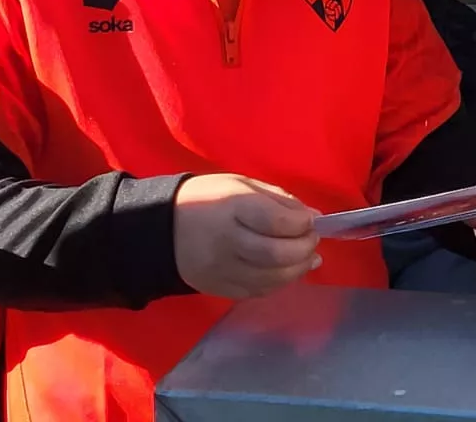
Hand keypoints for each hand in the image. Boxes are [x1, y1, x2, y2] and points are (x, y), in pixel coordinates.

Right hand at [172, 174, 320, 298]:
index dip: (301, 223)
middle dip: (304, 248)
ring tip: (307, 257)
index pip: (276, 221)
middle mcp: (226, 242)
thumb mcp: (241, 185)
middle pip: (276, 254)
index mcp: (232, 207)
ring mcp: (221, 270)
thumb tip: (313, 217)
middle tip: (312, 240)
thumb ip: (279, 200)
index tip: (310, 220)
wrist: (162, 229)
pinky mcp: (218, 289)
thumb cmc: (207, 198)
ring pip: (270, 278)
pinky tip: (287, 271)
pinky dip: (278, 283)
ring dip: (297, 269)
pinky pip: (256, 291)